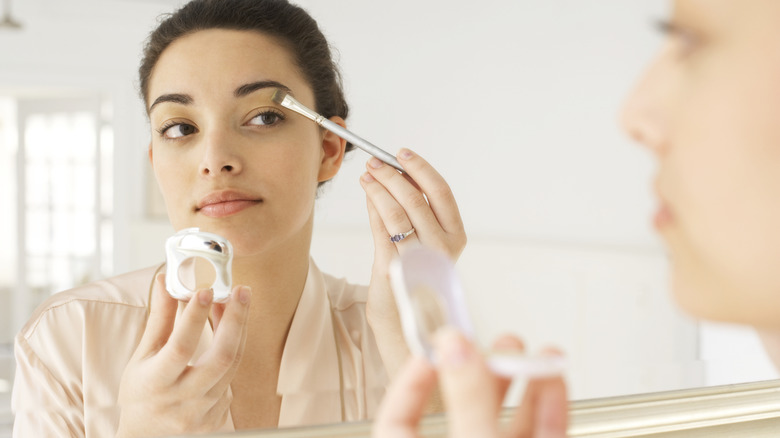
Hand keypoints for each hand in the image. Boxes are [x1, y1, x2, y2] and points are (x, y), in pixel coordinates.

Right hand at [116, 274, 250, 436]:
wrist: (146, 437)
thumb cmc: (141, 392)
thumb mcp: (142, 356)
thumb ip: (159, 319)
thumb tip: (166, 280)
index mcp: (155, 383)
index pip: (181, 346)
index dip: (195, 317)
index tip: (206, 289)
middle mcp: (182, 400)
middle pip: (222, 357)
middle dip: (236, 320)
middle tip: (241, 290)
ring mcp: (203, 412)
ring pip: (233, 364)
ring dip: (238, 329)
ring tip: (238, 302)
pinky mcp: (218, 417)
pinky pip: (232, 377)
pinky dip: (234, 349)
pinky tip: (232, 330)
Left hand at [360, 149, 466, 374]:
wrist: (405, 325)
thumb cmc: (414, 281)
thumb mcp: (421, 244)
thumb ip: (412, 213)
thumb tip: (393, 176)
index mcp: (456, 238)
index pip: (442, 193)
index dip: (421, 169)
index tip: (402, 153)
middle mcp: (442, 248)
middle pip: (417, 199)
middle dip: (393, 175)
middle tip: (375, 162)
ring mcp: (420, 259)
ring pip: (398, 211)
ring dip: (380, 187)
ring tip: (367, 174)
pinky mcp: (396, 269)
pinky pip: (382, 229)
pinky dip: (373, 206)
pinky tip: (367, 193)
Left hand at [373, 330, 567, 437]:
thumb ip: (467, 401)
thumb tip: (453, 346)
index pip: (397, 421)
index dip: (409, 381)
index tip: (435, 351)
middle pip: (460, 410)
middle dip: (475, 368)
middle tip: (484, 340)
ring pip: (506, 421)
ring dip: (518, 379)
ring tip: (520, 348)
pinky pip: (542, 433)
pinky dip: (549, 404)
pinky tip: (551, 378)